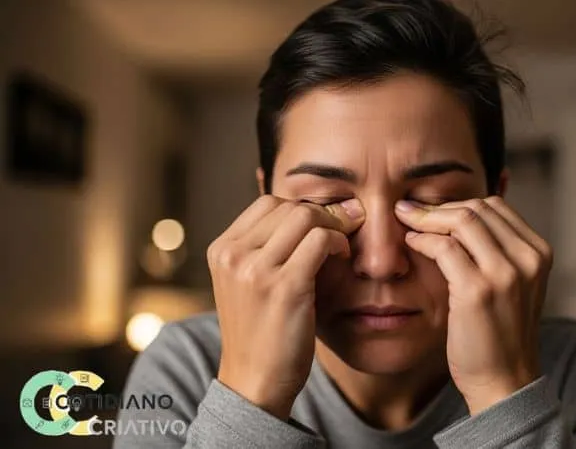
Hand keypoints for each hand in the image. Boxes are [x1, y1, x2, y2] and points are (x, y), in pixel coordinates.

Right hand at [208, 195, 364, 419]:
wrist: (254, 383)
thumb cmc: (262, 332)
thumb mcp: (250, 284)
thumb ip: (267, 249)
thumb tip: (313, 211)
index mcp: (221, 251)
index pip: (267, 204)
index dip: (300, 209)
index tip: (322, 225)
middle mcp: (233, 256)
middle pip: (288, 206)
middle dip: (321, 214)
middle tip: (342, 229)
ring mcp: (256, 270)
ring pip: (306, 216)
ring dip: (333, 225)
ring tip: (341, 244)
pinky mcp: (285, 287)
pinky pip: (321, 240)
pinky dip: (338, 241)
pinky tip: (343, 255)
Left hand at [395, 196, 552, 414]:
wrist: (503, 381)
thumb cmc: (500, 333)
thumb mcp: (512, 285)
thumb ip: (497, 251)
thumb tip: (457, 215)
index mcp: (539, 253)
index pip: (496, 206)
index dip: (459, 203)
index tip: (432, 208)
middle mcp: (528, 259)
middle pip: (478, 208)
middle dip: (439, 206)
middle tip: (410, 209)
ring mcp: (505, 274)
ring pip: (462, 220)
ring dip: (427, 217)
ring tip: (406, 220)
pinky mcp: (477, 290)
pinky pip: (444, 247)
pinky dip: (422, 239)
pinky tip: (410, 242)